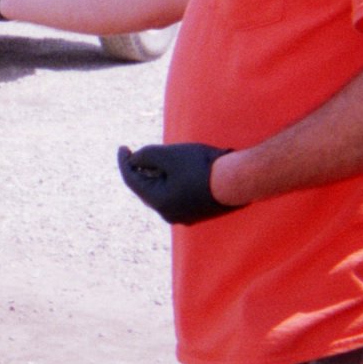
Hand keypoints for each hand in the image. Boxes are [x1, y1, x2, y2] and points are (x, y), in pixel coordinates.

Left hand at [116, 143, 240, 225]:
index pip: (132, 181)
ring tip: (157, 160)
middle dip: (141, 170)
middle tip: (138, 153)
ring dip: (156, 177)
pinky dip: (171, 183)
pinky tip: (177, 170)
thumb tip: (134, 160)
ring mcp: (184, 216)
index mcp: (160, 202)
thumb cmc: (204, 165)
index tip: (122, 148)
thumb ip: (147, 155)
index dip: (125, 162)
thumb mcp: (170, 155)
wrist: (240, 179)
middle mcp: (169, 214)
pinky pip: (176, 197)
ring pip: (162, 194)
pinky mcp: (198, 213)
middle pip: (146, 189)